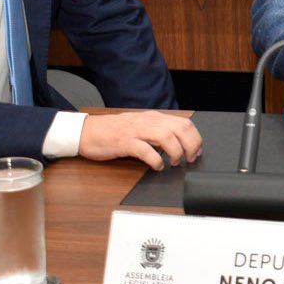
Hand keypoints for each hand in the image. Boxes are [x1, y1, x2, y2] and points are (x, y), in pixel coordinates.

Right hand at [78, 111, 201, 169]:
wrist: (86, 131)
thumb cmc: (113, 131)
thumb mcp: (140, 127)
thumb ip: (157, 132)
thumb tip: (177, 144)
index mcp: (154, 117)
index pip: (184, 123)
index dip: (195, 138)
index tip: (197, 151)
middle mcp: (148, 121)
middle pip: (180, 129)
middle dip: (191, 145)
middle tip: (190, 159)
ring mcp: (136, 131)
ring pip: (167, 138)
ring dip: (176, 152)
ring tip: (174, 163)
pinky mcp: (124, 142)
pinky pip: (146, 150)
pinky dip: (156, 160)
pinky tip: (157, 166)